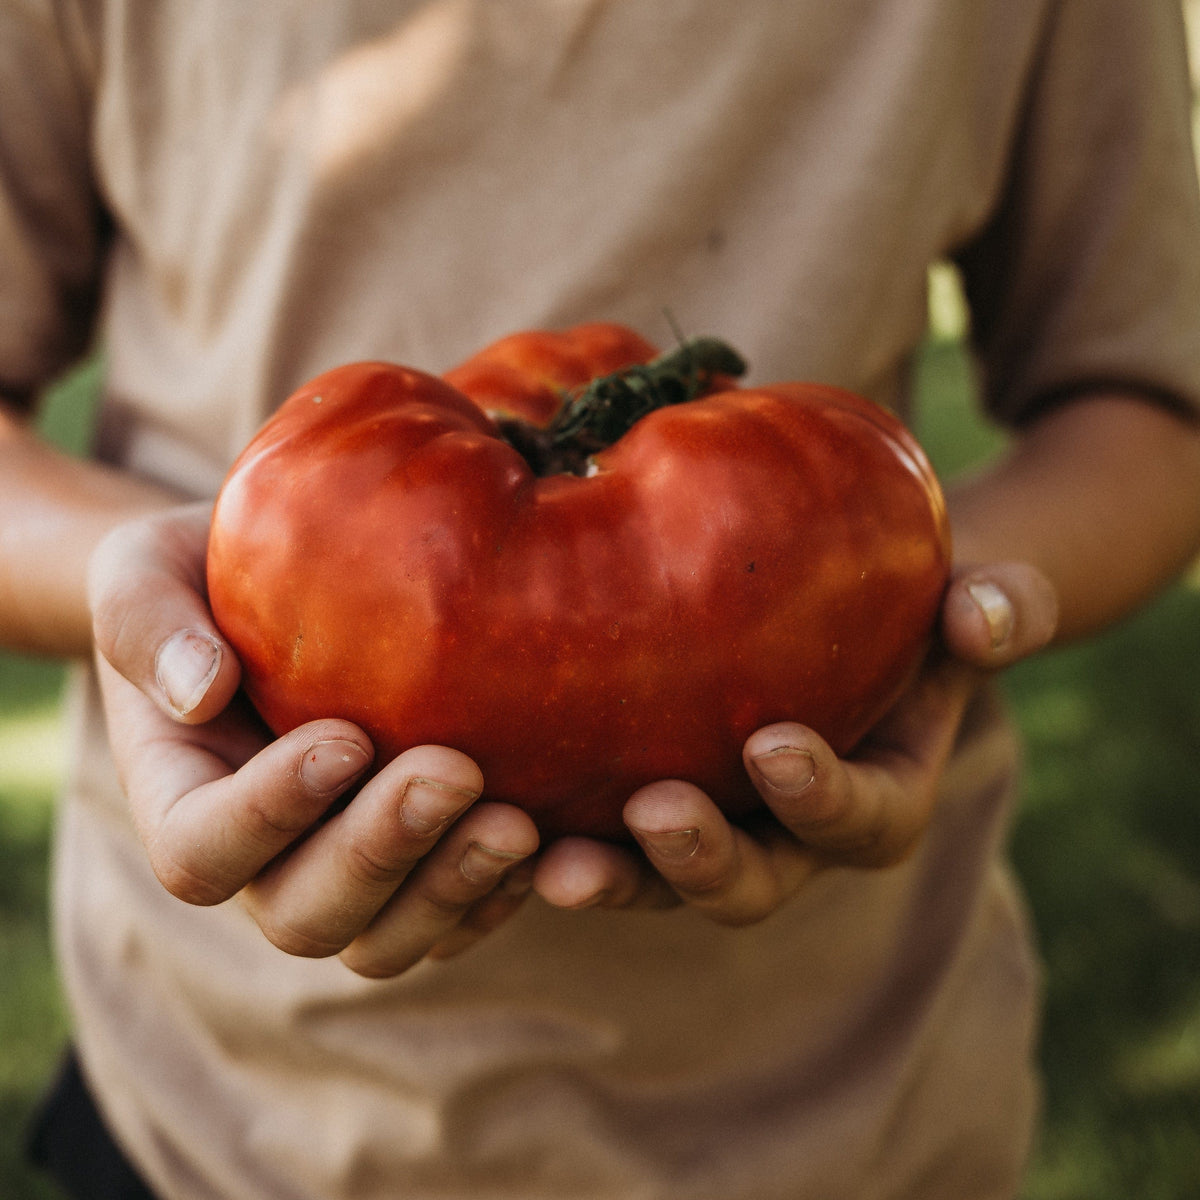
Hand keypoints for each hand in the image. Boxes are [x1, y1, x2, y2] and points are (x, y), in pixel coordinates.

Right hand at [88, 503, 538, 976]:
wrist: (283, 583)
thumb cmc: (206, 572)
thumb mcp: (146, 566)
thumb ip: (145, 619)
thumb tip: (199, 692)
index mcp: (184, 797)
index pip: (202, 850)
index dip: (270, 814)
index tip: (345, 738)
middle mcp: (263, 856)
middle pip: (304, 914)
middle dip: (382, 852)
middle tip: (454, 772)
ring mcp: (340, 871)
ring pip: (382, 940)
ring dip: (450, 890)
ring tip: (518, 824)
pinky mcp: (414, 867)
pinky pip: (449, 923)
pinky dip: (494, 896)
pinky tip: (546, 842)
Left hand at [532, 562, 1057, 921]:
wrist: (838, 615)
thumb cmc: (904, 606)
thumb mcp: (961, 600)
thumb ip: (996, 611)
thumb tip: (990, 614)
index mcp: (871, 799)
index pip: (857, 823)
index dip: (820, 798)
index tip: (773, 745)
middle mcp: (786, 836)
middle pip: (750, 881)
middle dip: (704, 860)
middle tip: (655, 814)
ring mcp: (710, 826)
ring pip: (659, 881)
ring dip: (613, 877)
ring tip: (553, 862)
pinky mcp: (638, 807)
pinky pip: (597, 838)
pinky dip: (551, 839)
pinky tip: (495, 816)